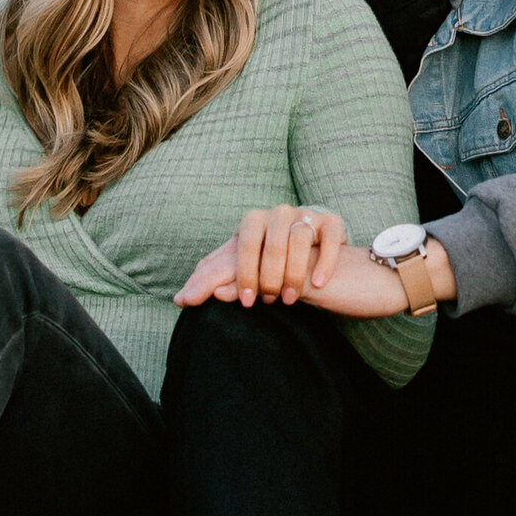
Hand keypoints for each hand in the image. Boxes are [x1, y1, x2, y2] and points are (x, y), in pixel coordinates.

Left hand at [174, 206, 342, 309]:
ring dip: (293, 272)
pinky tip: (318, 284)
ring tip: (288, 299)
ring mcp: (305, 215)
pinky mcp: (330, 222)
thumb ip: (218, 281)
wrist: (314, 254)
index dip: (243, 274)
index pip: (243, 246)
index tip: (245, 300)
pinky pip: (329, 237)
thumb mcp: (245, 270)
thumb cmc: (272, 264)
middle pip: (272, 243)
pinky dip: (324, 260)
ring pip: (299, 239)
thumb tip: (184, 297)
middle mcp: (277, 213)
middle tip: (266, 301)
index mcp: (252, 223)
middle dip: (268, 276)